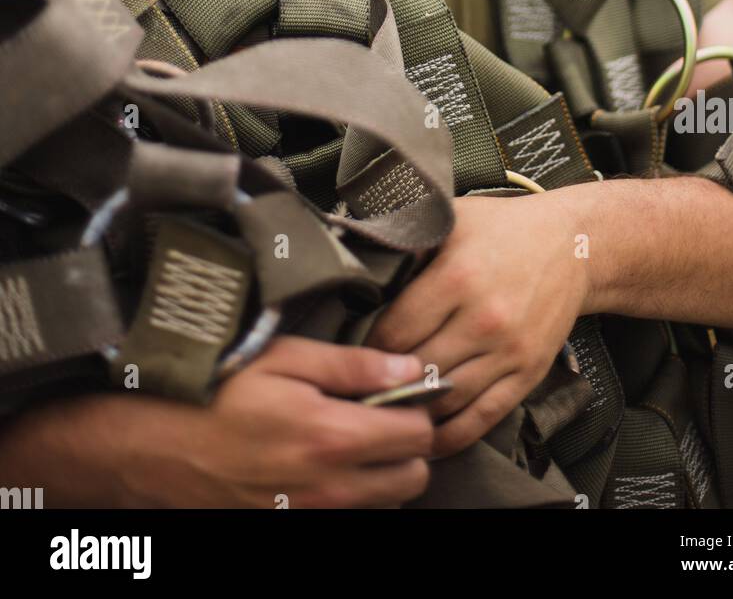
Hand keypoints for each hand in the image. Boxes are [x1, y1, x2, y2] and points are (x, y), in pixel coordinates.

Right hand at [0, 337, 434, 509]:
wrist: (159, 449)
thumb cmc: (219, 393)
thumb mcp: (283, 358)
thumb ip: (352, 365)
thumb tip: (409, 368)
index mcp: (333, 437)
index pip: (418, 435)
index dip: (417, 409)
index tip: (399, 392)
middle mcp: (331, 487)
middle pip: (414, 478)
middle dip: (408, 446)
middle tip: (381, 416)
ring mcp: (313, 516)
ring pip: (387, 503)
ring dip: (383, 473)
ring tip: (351, 439)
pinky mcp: (295, 529)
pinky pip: (351, 517)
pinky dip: (353, 495)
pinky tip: (327, 465)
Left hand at [366, 189, 589, 457]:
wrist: (573, 245)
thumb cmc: (505, 229)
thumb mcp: (452, 219)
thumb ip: (409, 239)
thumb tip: (361, 259)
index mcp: (457, 277)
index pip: (395, 333)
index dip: (369, 350)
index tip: (356, 354)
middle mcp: (483, 318)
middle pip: (417, 370)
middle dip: (387, 383)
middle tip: (365, 390)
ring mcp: (508, 350)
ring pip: (446, 400)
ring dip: (415, 411)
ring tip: (390, 413)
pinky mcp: (528, 372)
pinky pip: (484, 417)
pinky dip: (453, 435)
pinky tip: (429, 439)